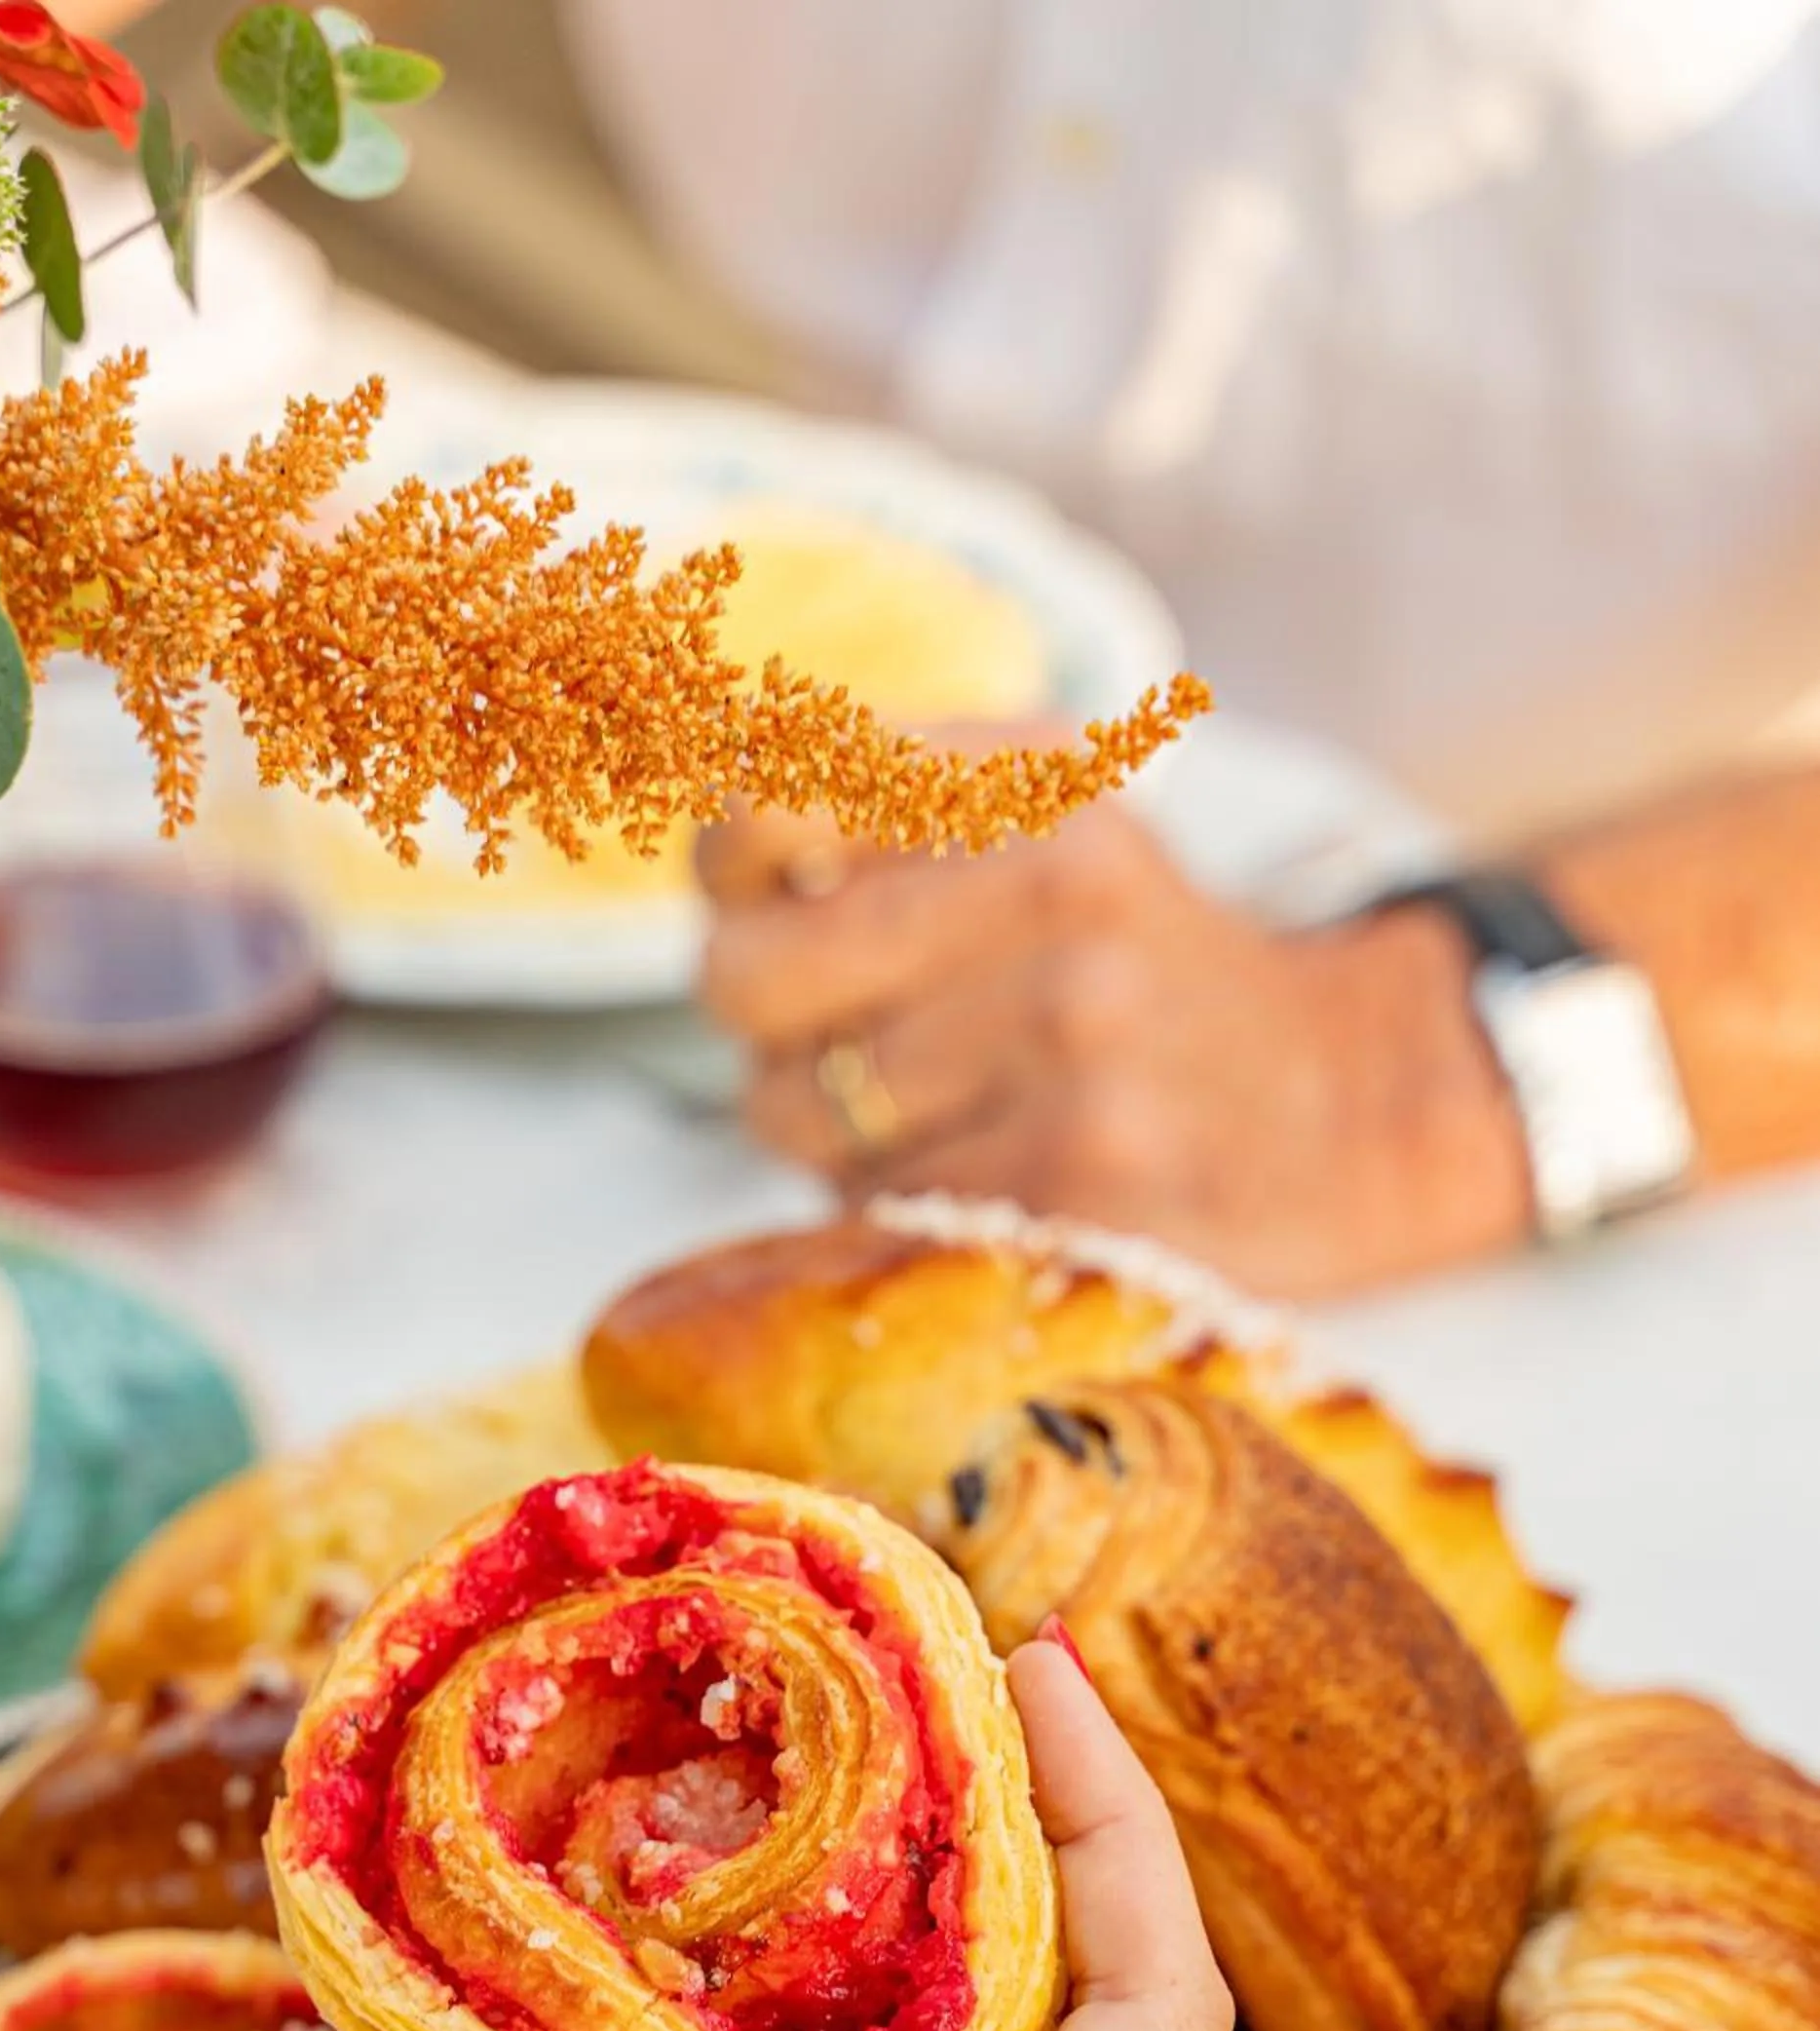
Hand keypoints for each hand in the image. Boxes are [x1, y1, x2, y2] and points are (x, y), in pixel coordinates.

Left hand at [699, 777, 1531, 1299]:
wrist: (1363, 1100)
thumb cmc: (1156, 965)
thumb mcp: (1052, 821)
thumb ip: (884, 806)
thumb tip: (707, 860)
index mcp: (1027, 783)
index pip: (760, 805)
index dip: (730, 871)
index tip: (771, 898)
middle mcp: (1049, 894)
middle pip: (744, 975)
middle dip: (761, 1026)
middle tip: (831, 1034)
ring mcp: (1070, 1043)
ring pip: (798, 1112)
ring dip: (834, 1130)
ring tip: (945, 1108)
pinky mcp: (1082, 1180)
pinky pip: (880, 1206)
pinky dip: (906, 1203)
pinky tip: (993, 1170)